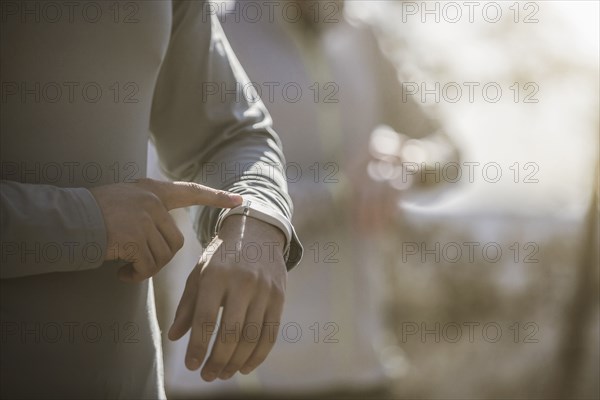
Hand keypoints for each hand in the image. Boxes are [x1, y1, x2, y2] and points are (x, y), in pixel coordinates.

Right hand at [90, 178, 241, 281]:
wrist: (67, 219)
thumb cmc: (92, 213)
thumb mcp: (125, 199)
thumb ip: (148, 209)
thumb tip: (164, 234)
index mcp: (152, 189)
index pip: (191, 191)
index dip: (216, 197)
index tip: (239, 200)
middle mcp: (152, 201)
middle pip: (174, 241)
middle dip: (159, 257)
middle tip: (138, 263)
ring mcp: (144, 217)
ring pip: (163, 255)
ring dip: (146, 268)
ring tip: (126, 266)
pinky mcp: (135, 236)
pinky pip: (148, 266)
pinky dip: (137, 276)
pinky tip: (122, 273)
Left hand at [168, 215, 286, 381]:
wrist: (256, 232)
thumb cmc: (222, 256)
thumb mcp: (199, 273)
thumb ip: (187, 305)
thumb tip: (175, 337)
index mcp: (216, 276)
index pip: (206, 318)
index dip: (198, 346)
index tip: (190, 366)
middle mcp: (242, 283)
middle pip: (231, 333)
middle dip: (217, 360)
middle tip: (207, 376)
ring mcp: (264, 290)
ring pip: (252, 337)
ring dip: (236, 362)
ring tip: (223, 374)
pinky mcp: (279, 297)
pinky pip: (270, 334)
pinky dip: (258, 356)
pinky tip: (245, 367)